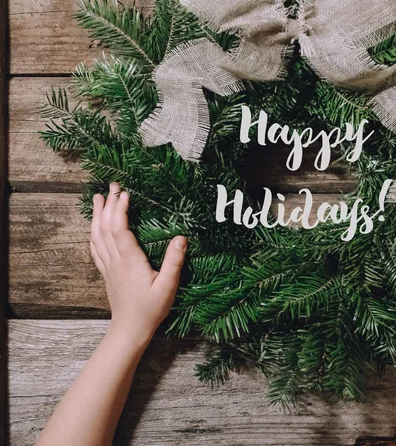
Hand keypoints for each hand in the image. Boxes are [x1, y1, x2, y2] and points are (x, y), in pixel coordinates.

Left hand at [91, 182, 187, 345]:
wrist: (130, 329)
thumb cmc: (151, 309)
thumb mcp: (168, 286)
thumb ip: (174, 261)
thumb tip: (181, 237)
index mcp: (130, 261)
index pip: (120, 229)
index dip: (120, 209)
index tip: (125, 193)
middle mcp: (115, 261)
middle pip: (105, 228)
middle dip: (108, 205)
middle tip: (112, 186)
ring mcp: (108, 266)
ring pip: (97, 236)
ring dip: (97, 215)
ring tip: (98, 197)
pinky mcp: (107, 272)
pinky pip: (95, 247)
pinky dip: (93, 232)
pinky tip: (94, 227)